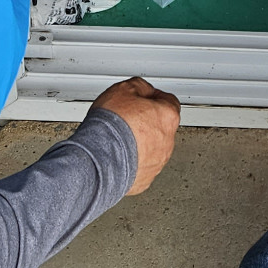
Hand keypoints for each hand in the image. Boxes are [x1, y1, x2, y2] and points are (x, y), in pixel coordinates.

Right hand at [91, 76, 180, 194]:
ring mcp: (157, 163)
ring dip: (138, 144)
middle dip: (145, 123)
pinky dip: (130, 162)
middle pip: (160, 127)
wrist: (99, 158)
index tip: (142, 99)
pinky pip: (139, 168)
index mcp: (167, 116)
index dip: (153, 98)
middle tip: (125, 119)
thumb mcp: (123, 89)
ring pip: (151, 150)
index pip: (168, 101)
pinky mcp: (144, 180)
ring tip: (117, 139)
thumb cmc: (111, 126)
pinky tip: (116, 156)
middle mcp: (167, 142)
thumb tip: (143, 89)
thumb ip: (140, 86)